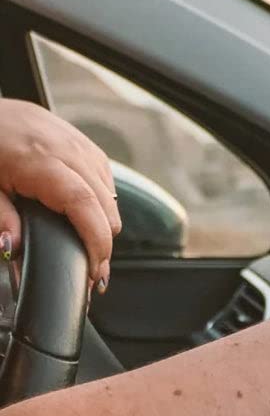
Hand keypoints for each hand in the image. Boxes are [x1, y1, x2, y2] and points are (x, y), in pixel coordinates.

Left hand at [0, 99, 121, 286]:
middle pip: (107, 205)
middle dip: (103, 242)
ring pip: (111, 195)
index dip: (96, 242)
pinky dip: (101, 202)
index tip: (95, 271)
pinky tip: (85, 214)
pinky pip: (105, 179)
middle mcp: (70, 150)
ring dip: (104, 222)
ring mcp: (81, 145)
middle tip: (90, 271)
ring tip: (88, 245)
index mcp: (42, 161)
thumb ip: (0, 217)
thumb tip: (13, 250)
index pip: (85, 206)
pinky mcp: (84, 144)